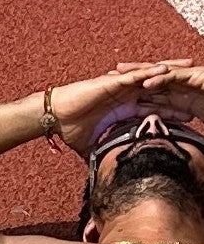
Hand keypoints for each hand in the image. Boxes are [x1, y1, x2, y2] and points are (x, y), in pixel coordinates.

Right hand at [50, 63, 195, 160]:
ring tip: (189, 68)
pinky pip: (135, 75)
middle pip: (157, 88)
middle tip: (197, 85)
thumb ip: (99, 155)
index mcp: (123, 108)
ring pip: (150, 76)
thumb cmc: (69, 129)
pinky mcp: (112, 82)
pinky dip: (150, 71)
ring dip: (170, 72)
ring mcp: (119, 87)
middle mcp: (124, 95)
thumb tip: (102, 175)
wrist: (54, 117)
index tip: (187, 116)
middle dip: (177, 87)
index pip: (152, 108)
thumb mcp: (90, 147)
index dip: (170, 110)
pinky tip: (166, 68)